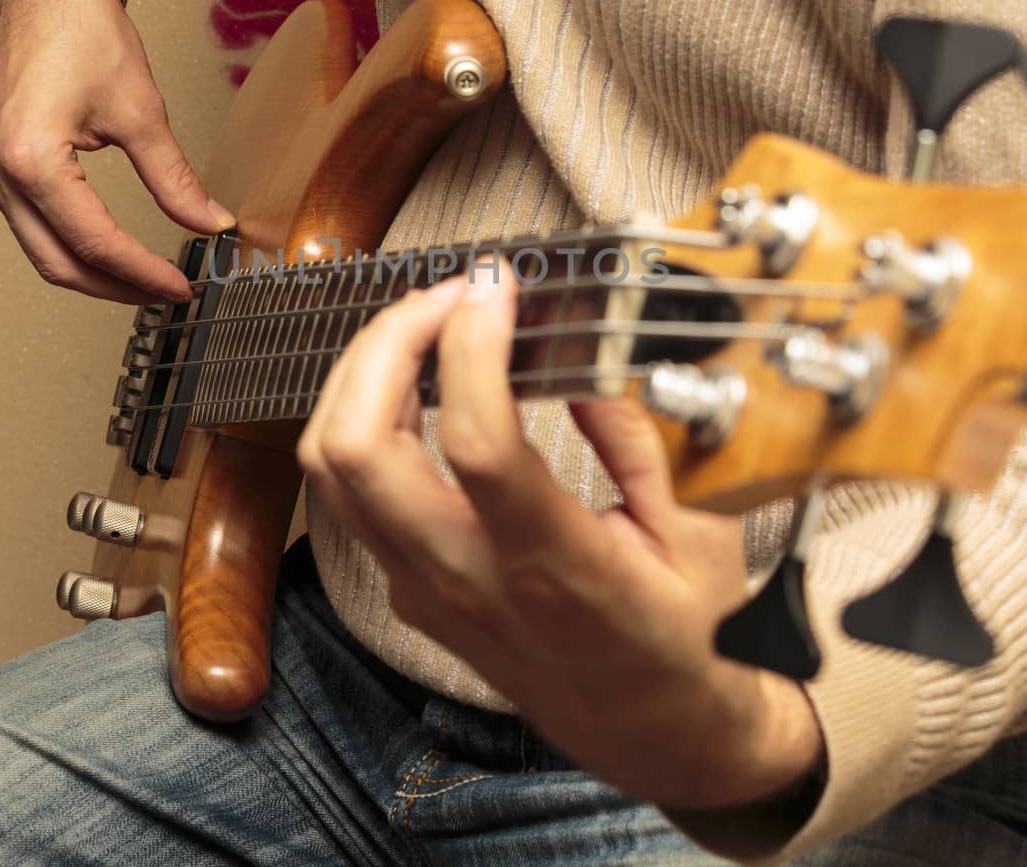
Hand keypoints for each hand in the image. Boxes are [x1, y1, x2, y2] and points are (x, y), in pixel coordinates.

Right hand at [0, 0, 233, 303]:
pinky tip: (105, 245)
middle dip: (113, 286)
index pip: (93, 241)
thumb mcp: (142, 112)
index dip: (141, 273)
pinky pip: (27, 220)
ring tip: (140, 277)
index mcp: (30, 159)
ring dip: (89, 269)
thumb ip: (175, 179)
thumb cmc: (85, 30)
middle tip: (162, 292)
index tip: (180, 286)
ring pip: (38, 247)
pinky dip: (67, 240)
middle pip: (56, 261)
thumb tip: (211, 224)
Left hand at [296, 265, 823, 810]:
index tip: (497, 289)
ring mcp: (425, 590)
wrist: (661, 739)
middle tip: (446, 296)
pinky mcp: (411, 592)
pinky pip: (348, 493)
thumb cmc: (690, 640)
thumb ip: (633, 435)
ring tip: (427, 326)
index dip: (471, 347)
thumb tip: (580, 349)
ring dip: (362, 376)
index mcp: (554, 569)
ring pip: (329, 469)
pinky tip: (418, 382)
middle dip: (385, 344)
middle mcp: (468, 581)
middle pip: (357, 448)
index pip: (474, 441)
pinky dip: (364, 417)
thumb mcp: (696, 531)